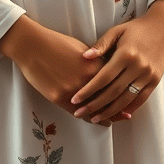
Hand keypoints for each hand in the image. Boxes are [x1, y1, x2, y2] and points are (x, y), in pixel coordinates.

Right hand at [0, 17, 130, 127]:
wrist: (32, 45)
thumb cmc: (56, 43)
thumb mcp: (80, 49)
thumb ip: (95, 62)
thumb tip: (105, 72)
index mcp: (94, 64)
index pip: (114, 82)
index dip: (123, 92)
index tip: (130, 97)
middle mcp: (87, 79)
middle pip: (107, 98)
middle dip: (118, 108)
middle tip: (126, 116)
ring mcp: (73, 90)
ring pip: (94, 107)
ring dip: (104, 115)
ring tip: (114, 121)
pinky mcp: (60, 97)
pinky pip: (78, 112)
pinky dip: (89, 118)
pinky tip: (95, 121)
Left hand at [70, 4, 163, 123]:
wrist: (163, 28)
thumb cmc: (136, 29)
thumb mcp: (117, 31)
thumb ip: (101, 45)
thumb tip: (84, 57)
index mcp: (126, 54)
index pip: (103, 77)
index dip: (88, 90)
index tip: (75, 99)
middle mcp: (137, 67)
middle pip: (113, 92)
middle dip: (95, 105)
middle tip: (79, 113)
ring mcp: (148, 75)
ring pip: (126, 99)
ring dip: (110, 111)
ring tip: (95, 118)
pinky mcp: (155, 81)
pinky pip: (141, 99)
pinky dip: (129, 108)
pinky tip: (117, 114)